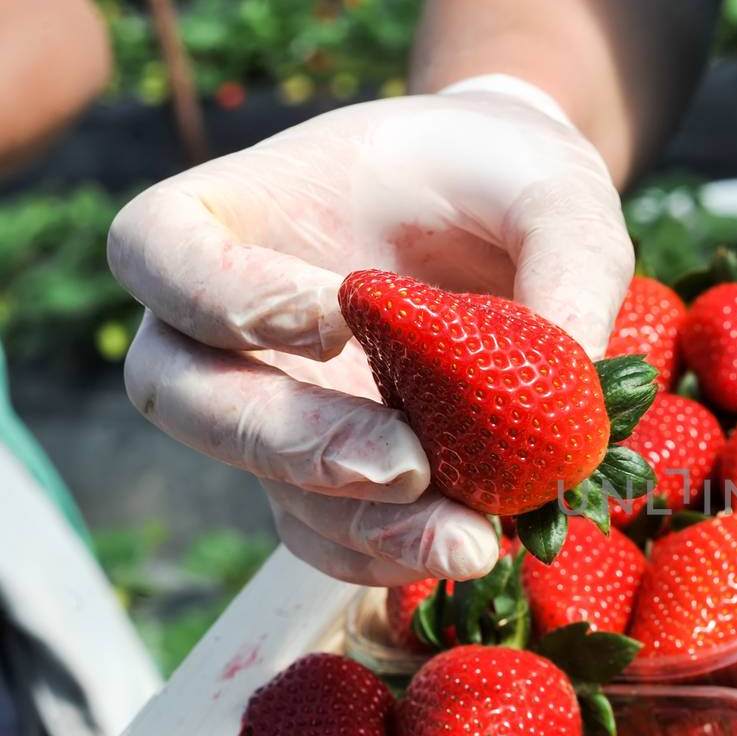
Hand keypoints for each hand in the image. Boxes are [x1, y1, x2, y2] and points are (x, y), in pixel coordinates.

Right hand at [110, 77, 633, 584]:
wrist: (518, 222)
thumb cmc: (509, 181)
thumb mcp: (559, 194)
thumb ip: (568, 263)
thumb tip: (577, 384)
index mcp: (239, 213)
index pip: (159, 251)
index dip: (222, 294)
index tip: (339, 313)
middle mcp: (229, 321)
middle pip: (184, 394)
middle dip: (289, 441)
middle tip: (406, 465)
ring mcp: (276, 404)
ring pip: (264, 485)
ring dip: (358, 524)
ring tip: (468, 542)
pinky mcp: (327, 473)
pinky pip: (325, 536)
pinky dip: (387, 554)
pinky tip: (463, 550)